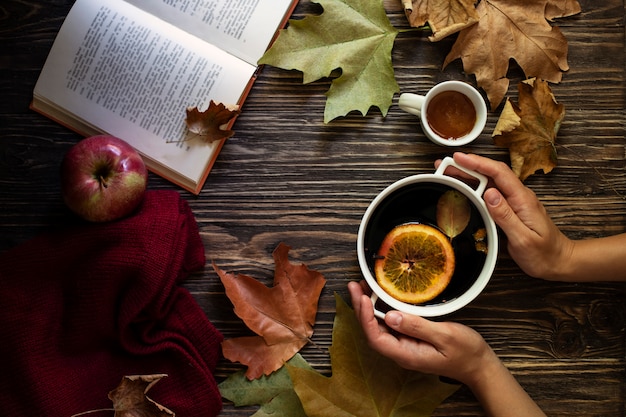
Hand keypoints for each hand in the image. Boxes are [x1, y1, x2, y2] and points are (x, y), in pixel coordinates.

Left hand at [347, 281, 497, 385]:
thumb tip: (390, 316)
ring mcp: (404, 345)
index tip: (363, 298)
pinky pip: (389, 324)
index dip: (366, 318)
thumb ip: (418, 327)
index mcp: (406, 354)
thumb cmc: (465, 352)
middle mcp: (401, 351)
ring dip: (368, 307)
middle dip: (360, 308)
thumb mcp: (445, 336)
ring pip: (379, 326)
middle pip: (372, 330)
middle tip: (354, 285)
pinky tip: (378, 295)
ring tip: (361, 286)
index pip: (376, 338)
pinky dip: (380, 309)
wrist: (478, 364)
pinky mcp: (409, 338)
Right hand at [445, 152, 573, 279]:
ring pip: (490, 182)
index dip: (477, 163)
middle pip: (491, 174)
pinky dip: (475, 187)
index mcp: (522, 199)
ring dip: (469, 176)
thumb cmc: (544, 254)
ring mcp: (515, 201)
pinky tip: (464, 188)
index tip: (458, 158)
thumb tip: (489, 193)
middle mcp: (519, 196)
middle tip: (444, 165)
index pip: (498, 173)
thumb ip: (505, 215)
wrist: (560, 262)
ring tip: (448, 173)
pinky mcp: (511, 208)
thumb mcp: (523, 238)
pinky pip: (491, 193)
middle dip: (467, 166)